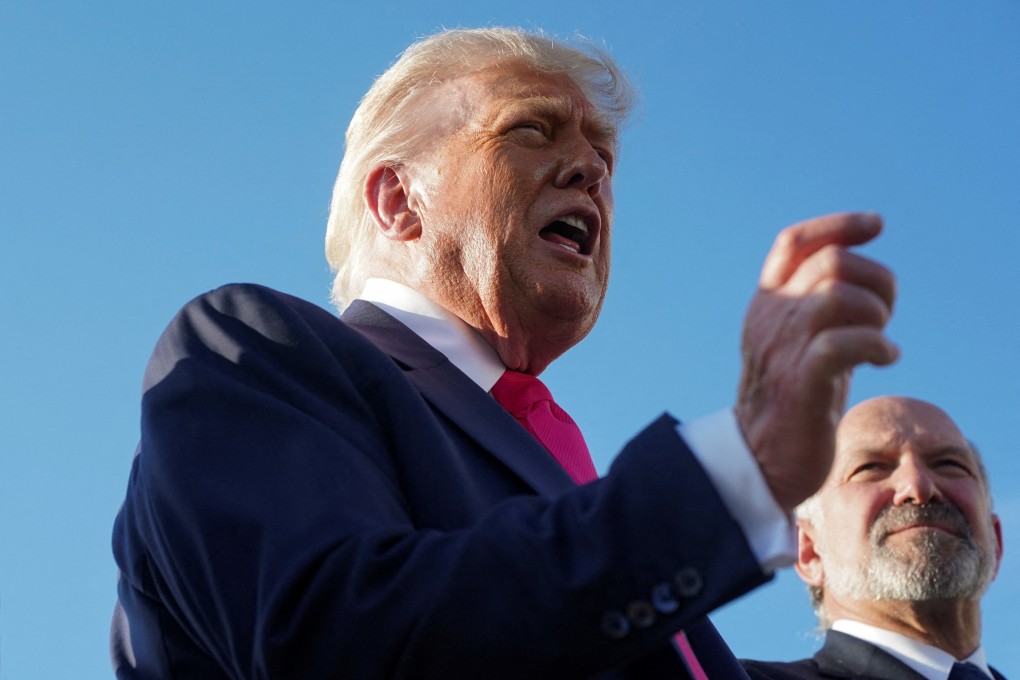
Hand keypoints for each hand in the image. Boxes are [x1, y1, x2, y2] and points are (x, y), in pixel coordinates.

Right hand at [735, 212, 897, 511]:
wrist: (759, 459)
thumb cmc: (790, 400)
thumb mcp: (798, 342)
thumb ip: (817, 309)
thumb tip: (863, 279)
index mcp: (766, 305)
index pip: (793, 243)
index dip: (836, 225)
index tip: (875, 225)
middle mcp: (771, 319)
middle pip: (830, 263)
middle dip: (875, 280)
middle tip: (885, 314)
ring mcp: (783, 350)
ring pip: (836, 295)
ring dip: (876, 311)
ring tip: (882, 338)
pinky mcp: (801, 384)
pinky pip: (842, 344)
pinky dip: (876, 344)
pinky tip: (886, 359)